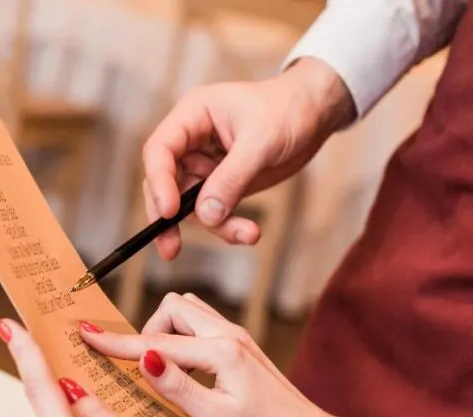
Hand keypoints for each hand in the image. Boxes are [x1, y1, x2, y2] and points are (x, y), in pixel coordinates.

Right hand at [78, 293, 382, 416]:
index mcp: (221, 352)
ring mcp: (238, 336)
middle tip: (148, 370)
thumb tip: (144, 358)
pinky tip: (187, 370)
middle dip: (150, 331)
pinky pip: (203, 325)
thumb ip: (176, 386)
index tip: (87, 334)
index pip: (156, 341)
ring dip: (169, 332)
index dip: (118, 341)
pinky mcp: (242, 344)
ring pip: (189, 312)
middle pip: (173, 309)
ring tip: (167, 371)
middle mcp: (230, 334)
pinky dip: (185, 338)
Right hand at [142, 57, 354, 259]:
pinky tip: (250, 233)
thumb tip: (205, 216)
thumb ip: (231, 178)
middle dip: (168, 217)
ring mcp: (207, 165)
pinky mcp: (224, 184)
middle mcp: (193, 141)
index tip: (168, 211)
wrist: (314, 115)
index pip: (160, 150)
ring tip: (247, 235)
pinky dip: (229, 226)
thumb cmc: (286, 111)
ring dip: (214, 226)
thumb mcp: (260, 141)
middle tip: (170, 249)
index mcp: (192, 116)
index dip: (158, 181)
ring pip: (192, 204)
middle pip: (165, 182)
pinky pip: (215, 211)